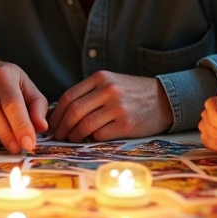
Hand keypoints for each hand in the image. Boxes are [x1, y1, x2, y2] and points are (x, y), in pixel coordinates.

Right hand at [0, 54, 47, 153]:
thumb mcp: (23, 83)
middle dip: (11, 136)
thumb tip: (42, 127)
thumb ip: (37, 104)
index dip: (22, 126)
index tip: (29, 144)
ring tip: (11, 142)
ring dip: (1, 137)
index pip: (14, 104)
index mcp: (5, 74)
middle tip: (20, 148)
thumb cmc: (1, 79)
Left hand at [49, 71, 173, 141]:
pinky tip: (90, 139)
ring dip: (74, 135)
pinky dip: (91, 139)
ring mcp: (118, 107)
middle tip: (58, 135)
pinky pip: (100, 135)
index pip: (69, 96)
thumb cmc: (132, 94)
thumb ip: (89, 93)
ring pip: (85, 125)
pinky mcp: (126, 124)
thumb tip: (60, 112)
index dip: (56, 113)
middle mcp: (108, 90)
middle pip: (74, 111)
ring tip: (72, 139)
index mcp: (101, 78)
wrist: (164, 99)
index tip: (52, 124)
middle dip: (62, 127)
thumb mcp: (111, 83)